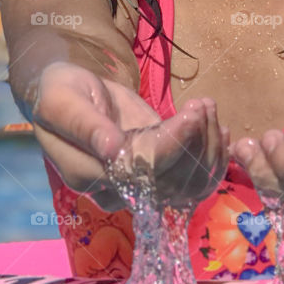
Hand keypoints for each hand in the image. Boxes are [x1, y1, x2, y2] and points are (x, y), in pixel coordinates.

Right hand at [31, 61, 229, 209]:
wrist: (73, 95)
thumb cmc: (60, 93)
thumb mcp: (62, 101)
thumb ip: (85, 125)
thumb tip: (111, 149)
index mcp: (87, 175)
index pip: (140, 171)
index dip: (171, 145)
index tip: (192, 114)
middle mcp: (116, 189)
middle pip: (170, 181)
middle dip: (195, 141)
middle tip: (203, 104)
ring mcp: (141, 185)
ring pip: (188, 183)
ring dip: (207, 146)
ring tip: (207, 106)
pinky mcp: (160, 174)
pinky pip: (194, 181)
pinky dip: (214, 159)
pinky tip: (223, 132)